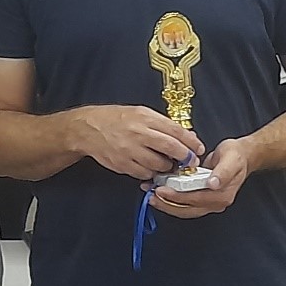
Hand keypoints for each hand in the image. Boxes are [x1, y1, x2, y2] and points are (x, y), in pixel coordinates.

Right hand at [73, 105, 205, 179]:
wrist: (87, 128)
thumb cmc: (114, 119)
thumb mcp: (139, 112)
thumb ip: (161, 123)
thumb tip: (185, 135)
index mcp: (144, 118)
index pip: (176, 131)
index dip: (191, 142)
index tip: (198, 149)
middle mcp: (138, 134)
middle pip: (171, 148)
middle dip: (185, 157)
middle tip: (189, 161)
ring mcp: (130, 150)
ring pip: (159, 164)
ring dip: (168, 166)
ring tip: (167, 163)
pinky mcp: (123, 164)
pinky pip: (144, 173)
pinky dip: (151, 172)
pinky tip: (150, 167)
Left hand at [144, 137, 252, 218]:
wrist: (242, 156)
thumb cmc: (236, 156)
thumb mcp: (231, 159)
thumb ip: (223, 172)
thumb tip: (213, 183)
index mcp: (222, 195)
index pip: (196, 199)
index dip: (177, 196)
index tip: (162, 190)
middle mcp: (215, 202)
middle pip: (187, 209)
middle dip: (167, 203)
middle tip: (151, 195)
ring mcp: (208, 201)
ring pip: (183, 209)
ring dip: (166, 203)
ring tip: (150, 195)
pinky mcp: (201, 197)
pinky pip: (184, 203)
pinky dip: (170, 199)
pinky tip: (158, 192)